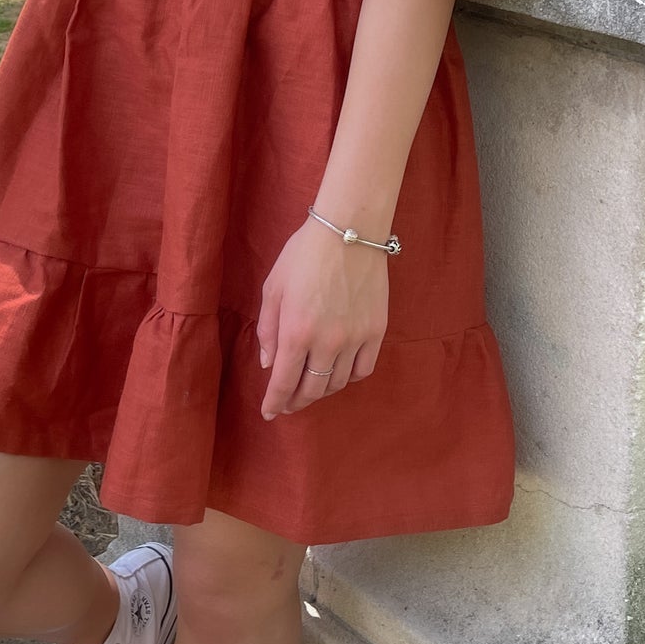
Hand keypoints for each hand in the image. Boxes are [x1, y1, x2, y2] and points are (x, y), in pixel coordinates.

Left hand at [255, 214, 388, 419]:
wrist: (349, 231)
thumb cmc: (304, 254)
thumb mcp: (273, 287)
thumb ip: (268, 329)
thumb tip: (270, 363)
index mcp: (297, 331)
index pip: (283, 382)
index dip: (275, 402)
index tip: (269, 413)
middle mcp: (327, 342)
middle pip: (311, 389)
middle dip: (296, 402)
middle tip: (288, 404)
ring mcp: (355, 338)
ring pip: (337, 383)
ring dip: (321, 391)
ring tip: (311, 386)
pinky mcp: (376, 331)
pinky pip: (363, 369)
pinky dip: (349, 377)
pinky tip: (339, 372)